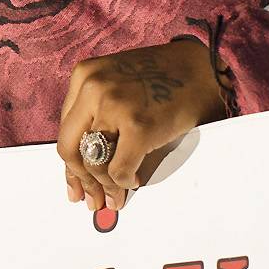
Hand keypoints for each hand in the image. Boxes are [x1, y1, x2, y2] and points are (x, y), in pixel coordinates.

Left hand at [57, 39, 227, 212]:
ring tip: (114, 198)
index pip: (65, 131)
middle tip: (92, 199)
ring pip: (92, 163)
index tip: (75, 185)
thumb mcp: (116, 84)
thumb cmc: (162, 80)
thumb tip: (84, 167)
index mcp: (84, 76)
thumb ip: (96, 116)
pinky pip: (119, 170)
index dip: (69, 164)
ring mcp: (114, 106)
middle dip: (81, 180)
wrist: (203, 69)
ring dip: (103, 187)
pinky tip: (134, 182)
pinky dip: (124, 183)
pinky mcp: (138, 127)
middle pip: (69, 149)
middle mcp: (93, 88)